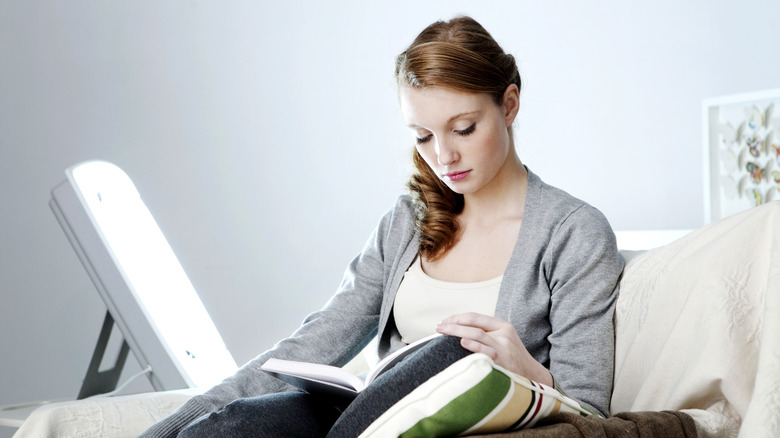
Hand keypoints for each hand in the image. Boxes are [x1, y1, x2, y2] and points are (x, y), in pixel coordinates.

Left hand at [436, 313, 552, 385]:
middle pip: (474, 325)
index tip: (444, 321)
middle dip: (453, 324)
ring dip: (457, 332)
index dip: (457, 318)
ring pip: (477, 334)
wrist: (533, 376)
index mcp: (503, 326)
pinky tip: (462, 343)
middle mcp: (504, 334)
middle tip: (438, 327)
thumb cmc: (512, 358)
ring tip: (443, 333)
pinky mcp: (503, 362)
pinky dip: (474, 346)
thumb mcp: (503, 340)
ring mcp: (504, 348)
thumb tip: (456, 329)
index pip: (475, 317)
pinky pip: (486, 351)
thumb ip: (486, 333)